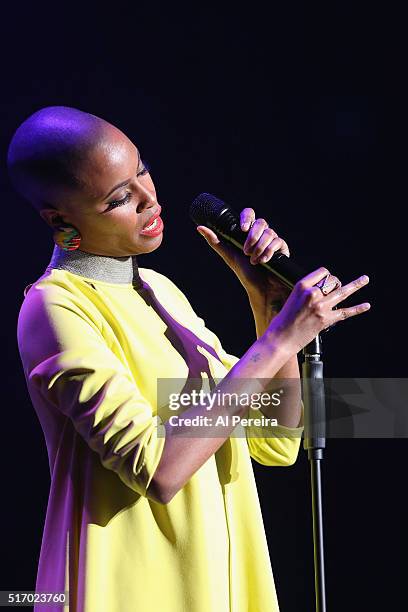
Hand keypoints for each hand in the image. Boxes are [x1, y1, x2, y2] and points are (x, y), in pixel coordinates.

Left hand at [197, 207, 338, 309]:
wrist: (261, 290)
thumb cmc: (245, 274)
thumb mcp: (229, 256)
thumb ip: (215, 241)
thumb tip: (199, 228)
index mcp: (249, 233)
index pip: (249, 215)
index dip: (247, 218)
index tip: (242, 229)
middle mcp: (262, 235)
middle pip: (261, 222)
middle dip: (253, 236)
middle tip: (246, 251)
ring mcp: (273, 242)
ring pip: (270, 232)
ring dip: (260, 247)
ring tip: (254, 261)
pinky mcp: (283, 250)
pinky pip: (279, 242)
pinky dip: (269, 252)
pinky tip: (264, 261)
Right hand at [268, 267, 370, 353]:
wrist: (281, 338)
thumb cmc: (284, 320)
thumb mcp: (292, 298)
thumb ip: (307, 292)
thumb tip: (323, 291)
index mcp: (302, 286)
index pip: (322, 272)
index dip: (326, 276)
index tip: (327, 280)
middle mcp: (312, 294)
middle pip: (332, 281)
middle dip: (336, 283)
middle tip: (335, 288)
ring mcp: (321, 307)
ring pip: (342, 292)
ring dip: (356, 284)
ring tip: (365, 279)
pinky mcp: (326, 320)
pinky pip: (345, 311)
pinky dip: (358, 308)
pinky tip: (366, 305)